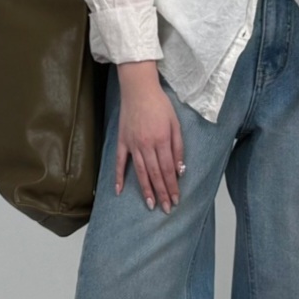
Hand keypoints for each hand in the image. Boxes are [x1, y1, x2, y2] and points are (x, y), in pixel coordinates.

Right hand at [115, 68, 184, 213]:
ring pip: (140, 172)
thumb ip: (178, 148)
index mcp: (161, 141)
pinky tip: (119, 191)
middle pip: (155, 175)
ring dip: (146, 190)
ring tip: (151, 205)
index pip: (168, 170)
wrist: (139, 90)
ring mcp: (132, 145)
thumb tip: (180, 170)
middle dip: (162, 193)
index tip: (175, 200)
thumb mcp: (175, 124)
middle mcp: (146, 146)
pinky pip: (120, 162)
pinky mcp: (122, 142)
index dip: (172, 187)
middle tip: (166, 209)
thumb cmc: (160, 105)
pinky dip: (119, 177)